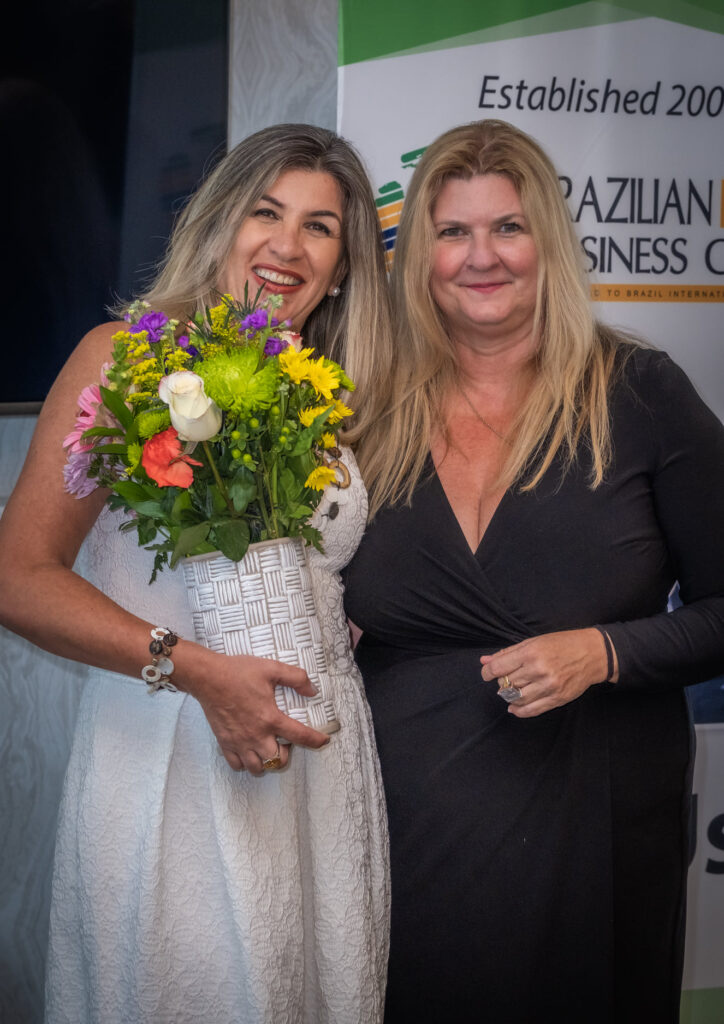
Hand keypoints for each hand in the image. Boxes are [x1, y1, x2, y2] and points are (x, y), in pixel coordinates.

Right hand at [182, 649, 330, 774]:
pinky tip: (249, 751)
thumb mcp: (272, 668)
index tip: (323, 741)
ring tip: (267, 747)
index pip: (300, 736)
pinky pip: (237, 765)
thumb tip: (312, 690)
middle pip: (277, 760)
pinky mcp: (225, 743)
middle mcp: (256, 735)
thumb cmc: (239, 672)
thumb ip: (296, 678)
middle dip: (286, 754)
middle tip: (284, 741)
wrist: (208, 677)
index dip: (315, 741)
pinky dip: (245, 763)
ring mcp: (239, 742)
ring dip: (266, 761)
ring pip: (257, 767)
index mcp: (270, 718)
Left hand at [480, 628, 609, 717]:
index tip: (487, 674)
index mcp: (530, 653)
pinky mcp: (557, 699)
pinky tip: (515, 707)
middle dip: (501, 682)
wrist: (592, 654)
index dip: (487, 673)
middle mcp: (538, 670)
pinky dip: (519, 711)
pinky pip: (532, 710)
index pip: (498, 669)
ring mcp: (549, 687)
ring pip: (516, 699)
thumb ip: (507, 653)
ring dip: (509, 696)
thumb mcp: (533, 642)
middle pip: (506, 684)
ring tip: (511, 690)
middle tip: (506, 678)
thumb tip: (484, 661)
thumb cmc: (561, 644)